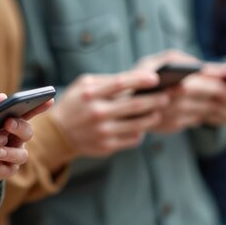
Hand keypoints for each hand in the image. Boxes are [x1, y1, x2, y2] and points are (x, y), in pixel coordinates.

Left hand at [0, 93, 53, 200]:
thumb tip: (2, 97)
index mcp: (12, 126)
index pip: (28, 115)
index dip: (40, 107)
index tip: (49, 100)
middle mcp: (16, 141)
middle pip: (27, 134)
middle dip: (20, 128)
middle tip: (8, 124)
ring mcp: (12, 158)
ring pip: (21, 155)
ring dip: (10, 152)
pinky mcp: (3, 173)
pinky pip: (7, 172)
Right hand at [52, 70, 168, 156]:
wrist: (58, 133)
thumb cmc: (76, 103)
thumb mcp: (84, 85)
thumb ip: (107, 81)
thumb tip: (136, 79)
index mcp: (91, 94)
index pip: (121, 83)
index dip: (141, 80)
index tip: (156, 78)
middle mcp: (97, 112)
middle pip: (135, 105)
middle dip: (155, 100)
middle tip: (167, 96)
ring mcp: (102, 131)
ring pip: (138, 125)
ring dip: (153, 117)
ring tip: (159, 111)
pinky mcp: (106, 146)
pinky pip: (132, 138)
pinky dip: (141, 132)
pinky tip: (144, 126)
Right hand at [136, 51, 225, 132]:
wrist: (122, 98)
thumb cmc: (149, 71)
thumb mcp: (169, 59)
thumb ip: (196, 63)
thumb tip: (225, 69)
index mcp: (177, 80)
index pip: (210, 86)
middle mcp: (175, 101)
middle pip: (210, 102)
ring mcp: (173, 116)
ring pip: (204, 114)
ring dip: (222, 114)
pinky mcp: (170, 126)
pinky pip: (194, 122)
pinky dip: (207, 119)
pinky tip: (218, 117)